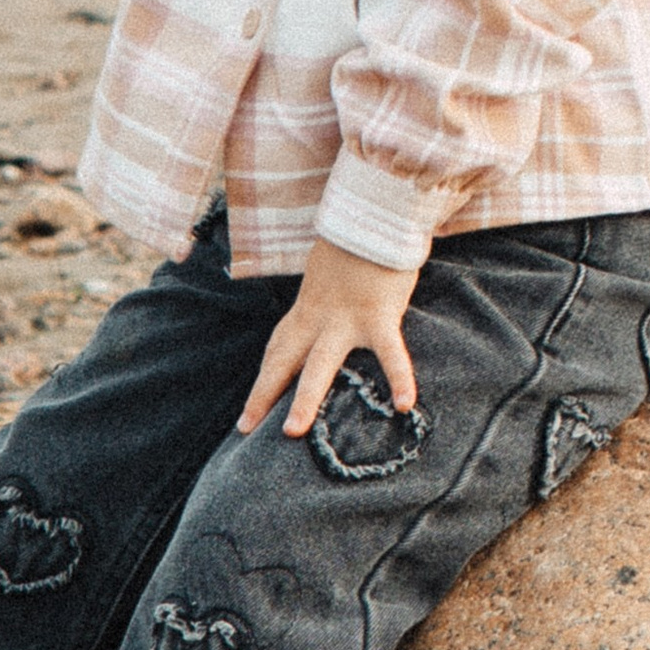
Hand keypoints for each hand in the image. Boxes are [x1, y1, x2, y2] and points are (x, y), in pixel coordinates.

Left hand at [242, 236, 420, 438]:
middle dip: (264, 394)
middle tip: (246, 428)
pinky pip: (390, 353)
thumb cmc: (356, 252)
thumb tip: (327, 330)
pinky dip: (399, 378)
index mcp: (306, 311)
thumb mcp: (329, 281)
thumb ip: (326, 306)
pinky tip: (404, 405)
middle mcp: (318, 318)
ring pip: (320, 364)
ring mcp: (347, 319)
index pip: (278, 351)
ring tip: (294, 432)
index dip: (263, 383)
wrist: (374, 217)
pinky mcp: (379, 316)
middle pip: (284, 360)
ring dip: (306, 398)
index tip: (247, 417)